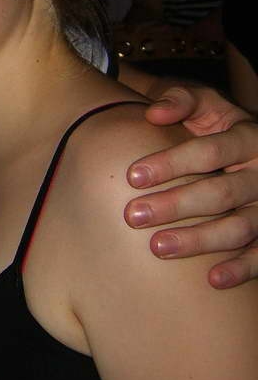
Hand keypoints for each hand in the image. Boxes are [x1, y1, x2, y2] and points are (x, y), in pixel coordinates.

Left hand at [124, 85, 257, 287]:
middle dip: (175, 205)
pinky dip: (241, 269)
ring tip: (157, 247)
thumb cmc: (212, 123)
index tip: (132, 176)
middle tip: (133, 215)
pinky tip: (213, 279)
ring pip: (240, 228)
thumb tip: (154, 113)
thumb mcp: (203, 102)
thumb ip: (180, 100)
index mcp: (248, 136)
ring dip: (199, 241)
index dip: (171, 164)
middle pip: (221, 193)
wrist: (243, 144)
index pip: (209, 152)